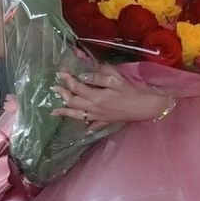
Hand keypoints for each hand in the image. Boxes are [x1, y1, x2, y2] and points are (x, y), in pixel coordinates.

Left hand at [52, 66, 173, 130]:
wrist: (145, 106)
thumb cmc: (132, 91)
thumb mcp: (115, 80)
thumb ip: (98, 77)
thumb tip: (83, 76)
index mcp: (96, 96)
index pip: (77, 87)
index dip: (67, 80)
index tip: (60, 74)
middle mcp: (94, 108)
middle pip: (73, 102)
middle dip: (62, 94)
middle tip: (54, 88)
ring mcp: (98, 117)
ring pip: (77, 115)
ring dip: (65, 112)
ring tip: (54, 111)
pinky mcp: (104, 122)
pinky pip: (91, 125)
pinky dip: (84, 125)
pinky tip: (80, 126)